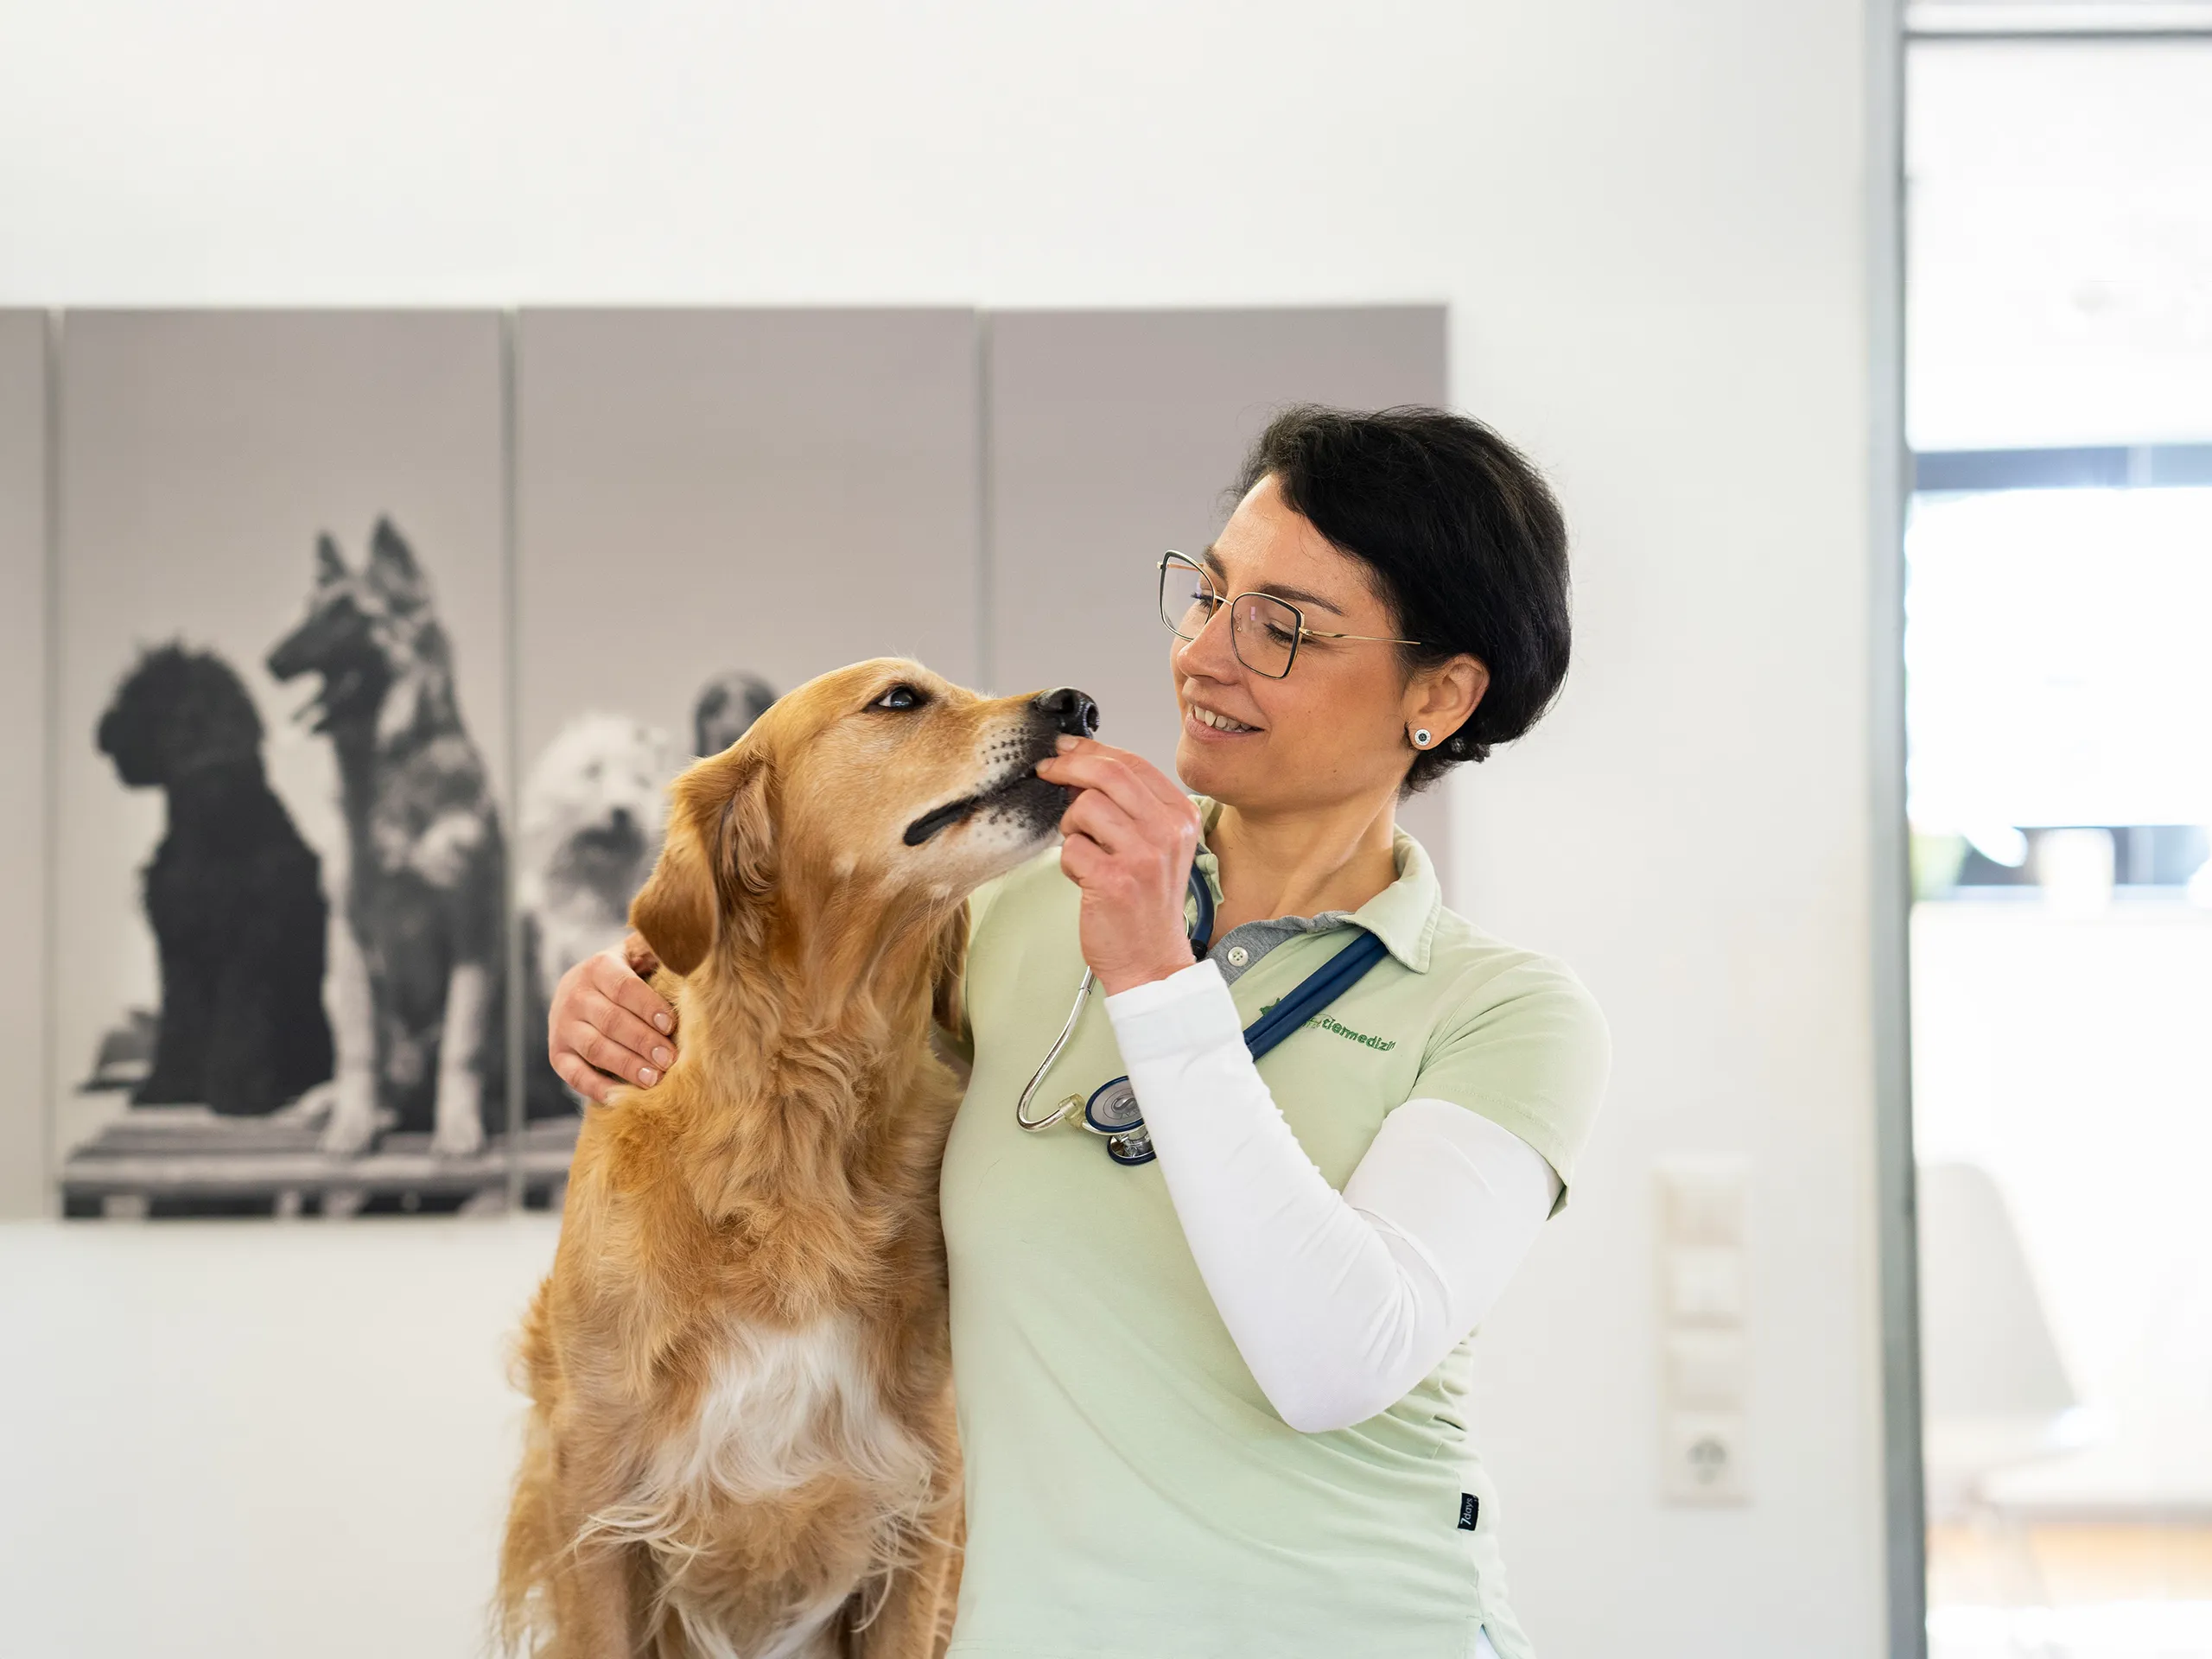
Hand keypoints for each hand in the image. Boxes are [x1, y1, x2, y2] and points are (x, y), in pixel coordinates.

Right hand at [549, 937, 677, 1103]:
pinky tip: (622, 1097)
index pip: (623, 987)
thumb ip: (657, 951)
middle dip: (643, 1041)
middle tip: (669, 1059)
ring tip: (654, 1079)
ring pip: (595, 1048)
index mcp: (599, 967)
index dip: (647, 1006)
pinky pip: (575, 1074)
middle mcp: (575, 995)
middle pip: (611, 1021)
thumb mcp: (637, 955)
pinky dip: (597, 1088)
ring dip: (626, 1065)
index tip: (671, 1024)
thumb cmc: (627, 974)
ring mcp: (562, 1026)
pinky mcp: (558, 1054)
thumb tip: (688, 947)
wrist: (581, 990)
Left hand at [1035, 736, 1202, 995]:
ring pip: (1085, 808)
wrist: (1151, 961)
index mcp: (1181, 817)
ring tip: (1083, 850)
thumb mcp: (1156, 846)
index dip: (1092, 750)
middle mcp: (1167, 832)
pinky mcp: (1113, 880)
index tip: (1065, 749)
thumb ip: (1129, 806)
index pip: (1133, 764)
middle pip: (1109, 774)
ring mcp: (1142, 856)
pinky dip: (1068, 862)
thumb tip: (1079, 766)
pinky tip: (1083, 878)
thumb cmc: (1147, 904)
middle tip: (1046, 772)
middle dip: (1068, 767)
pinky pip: (1071, 848)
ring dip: (1070, 827)